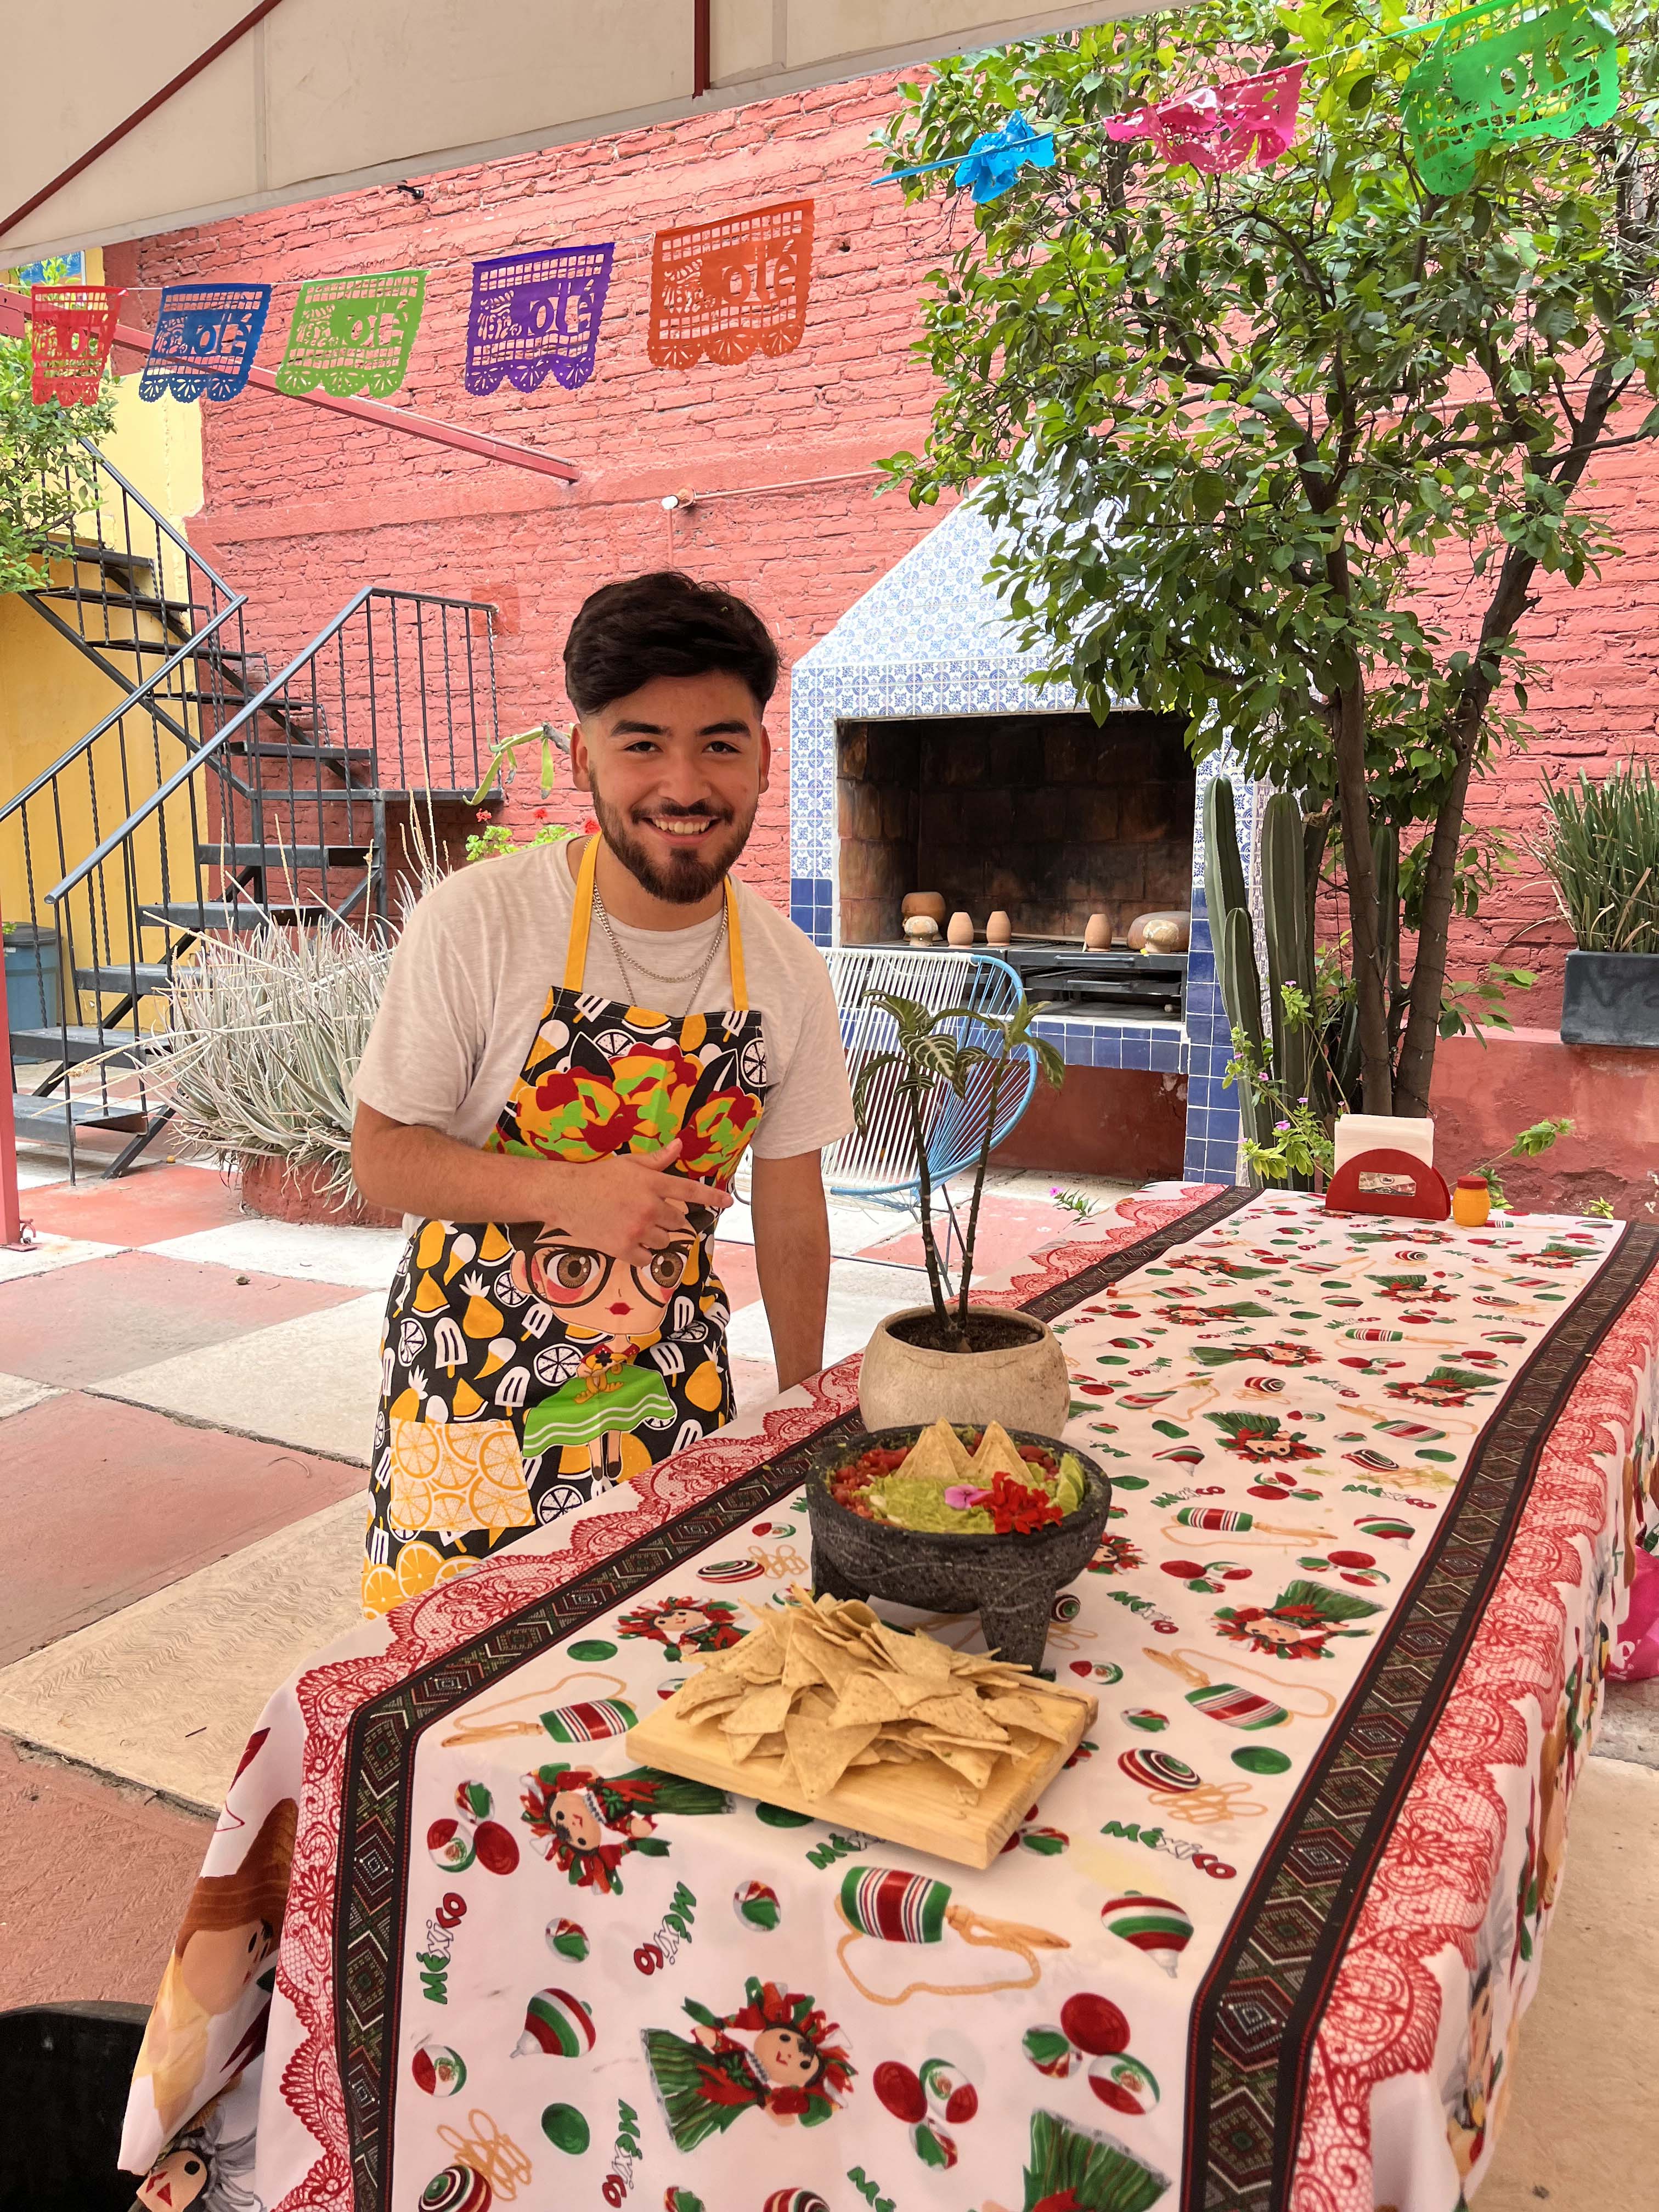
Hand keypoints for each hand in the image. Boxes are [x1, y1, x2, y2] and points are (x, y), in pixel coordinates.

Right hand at [541, 1138, 731, 1264]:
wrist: (565, 1196)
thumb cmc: (598, 1176)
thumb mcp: (629, 1164)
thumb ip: (657, 1160)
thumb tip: (679, 1146)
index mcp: (653, 1184)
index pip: (690, 1192)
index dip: (711, 1198)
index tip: (728, 1203)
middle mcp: (649, 1207)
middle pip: (678, 1222)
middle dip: (668, 1220)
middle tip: (649, 1215)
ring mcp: (637, 1230)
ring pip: (664, 1242)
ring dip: (655, 1237)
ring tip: (636, 1227)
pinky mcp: (623, 1249)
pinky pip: (647, 1259)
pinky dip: (642, 1254)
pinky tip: (629, 1243)